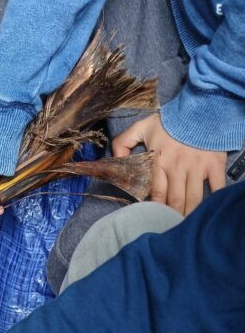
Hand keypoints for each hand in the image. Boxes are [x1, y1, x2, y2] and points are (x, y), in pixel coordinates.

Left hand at [112, 114, 226, 215]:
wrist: (200, 106)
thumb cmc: (170, 121)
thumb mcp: (142, 128)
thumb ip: (124, 142)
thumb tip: (114, 160)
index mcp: (160, 161)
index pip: (156, 193)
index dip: (154, 209)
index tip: (151, 218)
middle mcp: (179, 167)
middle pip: (175, 201)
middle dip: (171, 216)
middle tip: (168, 226)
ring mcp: (198, 167)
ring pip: (193, 199)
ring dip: (189, 213)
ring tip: (184, 223)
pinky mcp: (215, 163)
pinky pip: (217, 186)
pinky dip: (214, 199)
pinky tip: (207, 208)